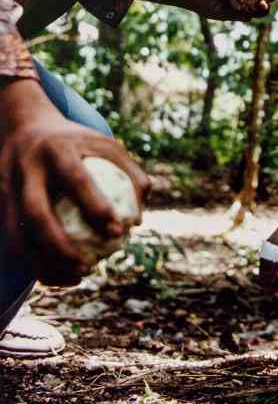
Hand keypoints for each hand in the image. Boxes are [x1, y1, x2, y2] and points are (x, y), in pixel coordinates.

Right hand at [0, 86, 149, 285]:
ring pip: (17, 234)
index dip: (96, 206)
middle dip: (60, 245)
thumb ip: (129, 172)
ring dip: (43, 262)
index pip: (76, 179)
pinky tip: (59, 275)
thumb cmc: (75, 140)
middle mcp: (27, 169)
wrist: (22, 125)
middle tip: (88, 266)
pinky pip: (13, 240)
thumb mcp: (104, 143)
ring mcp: (7, 188)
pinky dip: (34, 262)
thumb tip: (138, 219)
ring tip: (76, 277)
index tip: (118, 232)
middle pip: (36, 213)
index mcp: (57, 149)